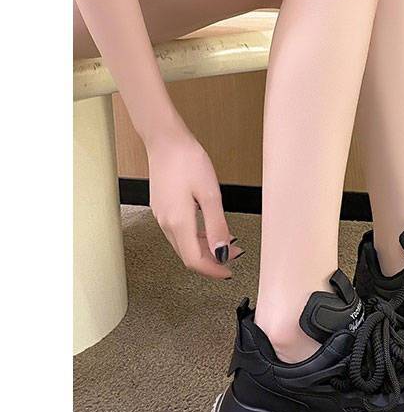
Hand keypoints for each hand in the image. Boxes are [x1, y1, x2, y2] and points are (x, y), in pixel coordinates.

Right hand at [147, 128, 240, 279]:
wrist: (165, 140)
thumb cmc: (188, 160)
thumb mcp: (210, 194)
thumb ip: (217, 226)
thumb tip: (222, 252)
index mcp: (178, 222)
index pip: (194, 260)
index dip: (213, 270)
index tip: (229, 272)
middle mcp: (166, 223)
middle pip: (188, 255)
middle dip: (212, 260)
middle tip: (234, 254)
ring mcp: (162, 216)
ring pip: (184, 244)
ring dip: (205, 248)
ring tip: (227, 242)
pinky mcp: (163, 208)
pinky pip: (179, 232)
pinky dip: (196, 237)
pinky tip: (209, 229)